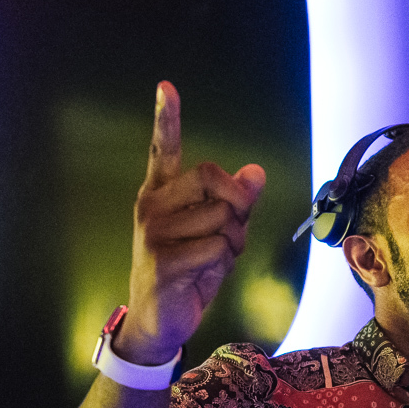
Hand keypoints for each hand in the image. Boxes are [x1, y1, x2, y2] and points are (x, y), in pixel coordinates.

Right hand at [123, 81, 266, 363]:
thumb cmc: (188, 273)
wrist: (160, 321)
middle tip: (232, 231)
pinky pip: (217, 247)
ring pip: (222, 217)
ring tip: (210, 261)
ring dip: (232, 243)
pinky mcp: (163, 260)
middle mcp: (152, 206)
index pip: (162, 149)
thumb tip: (256, 172)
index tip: (166, 86)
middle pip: (212, 177)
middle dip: (238, 204)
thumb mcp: (217, 234)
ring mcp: (153, 232)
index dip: (166, 118)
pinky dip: (223, 264)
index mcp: (160, 194)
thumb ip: (236, 204)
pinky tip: (201, 277)